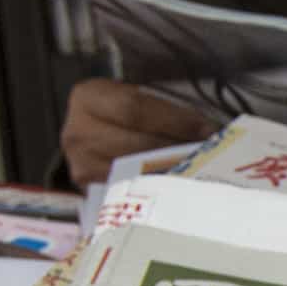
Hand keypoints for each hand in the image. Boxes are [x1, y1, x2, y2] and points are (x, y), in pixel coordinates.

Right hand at [62, 78, 216, 188]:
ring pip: (134, 171)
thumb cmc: (121, 112)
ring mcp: (80, 163)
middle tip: (209, 153)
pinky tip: (178, 181)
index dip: (174, 119)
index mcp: (89, 97)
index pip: (135, 108)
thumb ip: (162, 109)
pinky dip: (156, 184)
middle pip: (136, 144)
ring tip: (198, 167)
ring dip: (170, 170)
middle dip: (177, 148)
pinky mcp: (89, 188)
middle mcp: (77, 131)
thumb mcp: (135, 97)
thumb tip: (207, 129)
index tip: (206, 129)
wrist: (92, 131)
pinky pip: (129, 188)